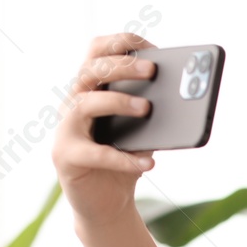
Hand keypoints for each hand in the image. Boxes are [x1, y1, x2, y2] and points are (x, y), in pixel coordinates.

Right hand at [51, 33, 160, 227]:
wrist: (105, 204)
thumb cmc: (123, 161)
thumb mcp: (142, 132)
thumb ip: (151, 112)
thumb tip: (180, 97)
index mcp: (91, 89)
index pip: (96, 51)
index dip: (121, 42)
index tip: (151, 46)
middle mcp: (73, 103)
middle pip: (90, 70)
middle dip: (122, 66)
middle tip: (152, 70)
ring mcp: (66, 129)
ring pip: (84, 103)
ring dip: (117, 101)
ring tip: (146, 108)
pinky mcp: (66, 157)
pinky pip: (95, 154)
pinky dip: (123, 159)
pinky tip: (148, 164)